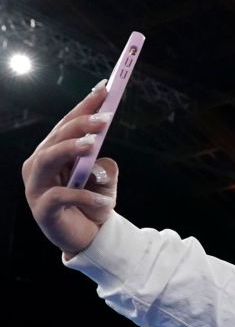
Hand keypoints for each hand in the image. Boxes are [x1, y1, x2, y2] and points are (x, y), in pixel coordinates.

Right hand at [20, 83, 119, 256]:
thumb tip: (102, 159)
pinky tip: (104, 200)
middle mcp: (39, 166)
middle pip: (56, 138)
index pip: (67, 124)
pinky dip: (83, 196)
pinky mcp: (43, 210)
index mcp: (52, 152)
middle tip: (106, 118)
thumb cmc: (92, 204)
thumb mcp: (106, 184)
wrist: (88, 238)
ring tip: (92, 145)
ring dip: (70, 149)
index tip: (105, 89)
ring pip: (47, 160)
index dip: (84, 106)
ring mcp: (36, 187)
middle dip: (80, 125)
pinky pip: (60, 197)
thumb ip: (106, 169)